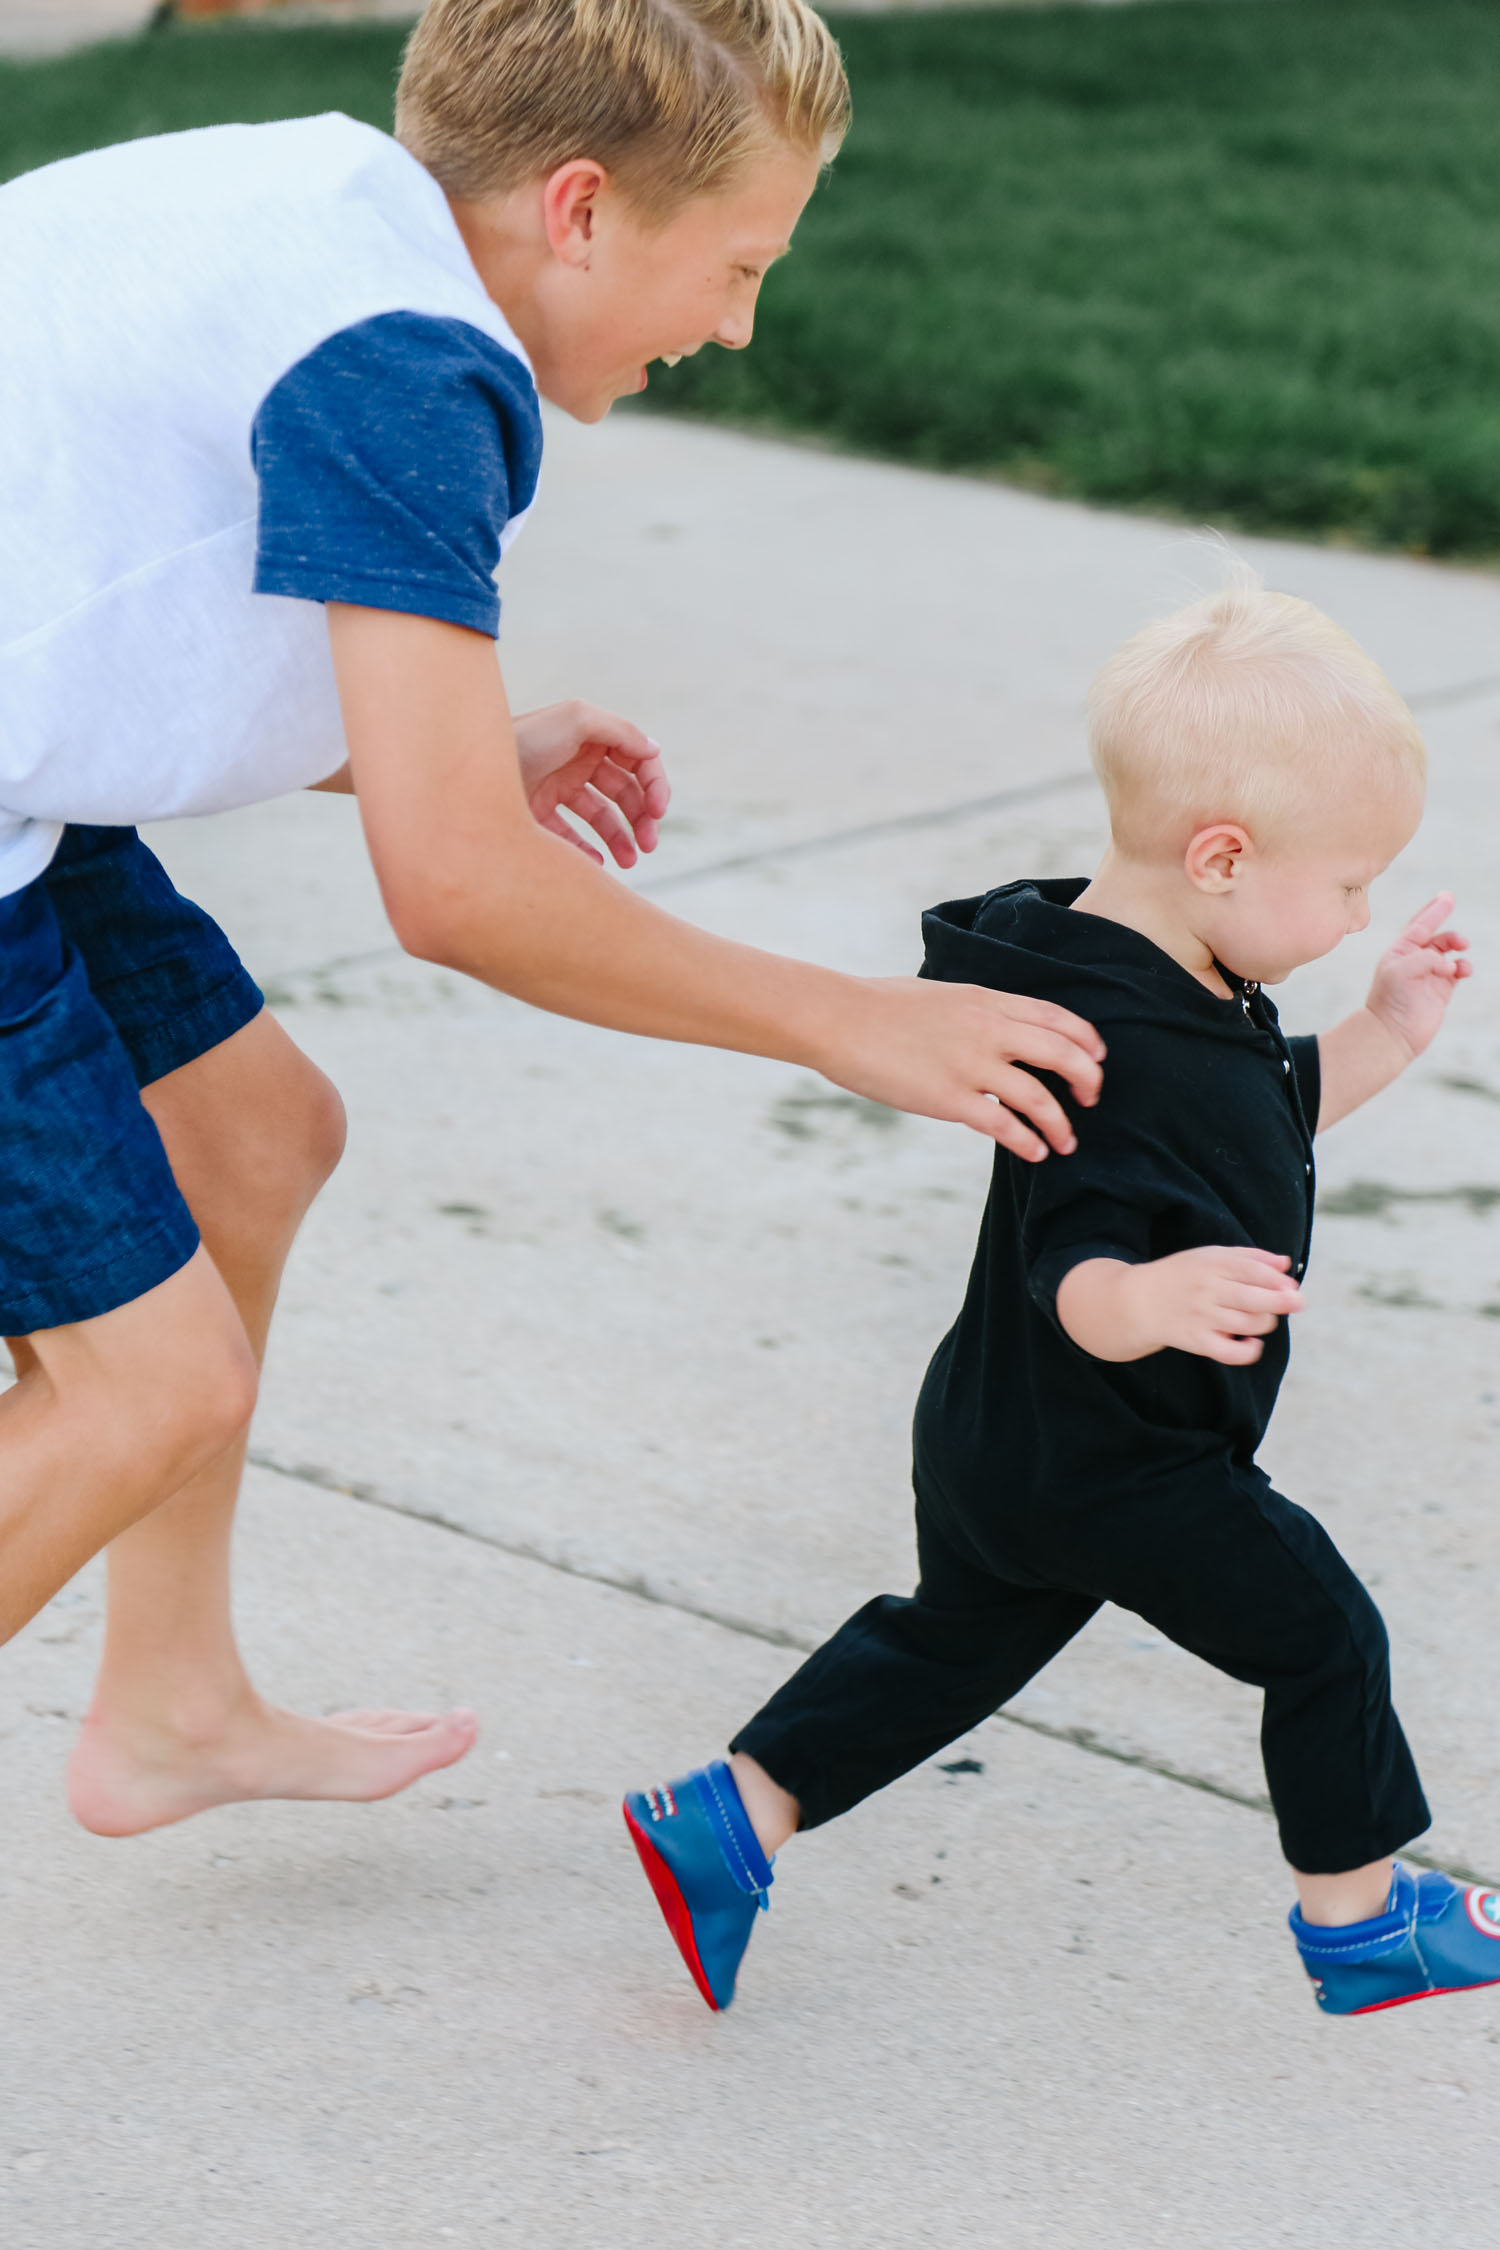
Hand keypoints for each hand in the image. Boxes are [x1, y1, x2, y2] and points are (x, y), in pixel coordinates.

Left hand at [513, 700, 670, 868]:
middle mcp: (575, 762)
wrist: (467, 775)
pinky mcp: (537, 818)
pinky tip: (596, 863)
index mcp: (588, 737)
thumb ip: (621, 731)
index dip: (653, 784)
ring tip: (629, 861)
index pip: (636, 761)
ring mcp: (556, 790)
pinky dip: (588, 853)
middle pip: (623, 793)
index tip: (658, 812)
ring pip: (602, 819)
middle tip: (649, 844)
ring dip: (621, 840)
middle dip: (642, 818)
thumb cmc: (523, 740)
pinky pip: (571, 840)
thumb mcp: (577, 720)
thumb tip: (654, 750)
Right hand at [818, 976, 1105, 1158]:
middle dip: (1089, 1080)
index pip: (1057, 1017)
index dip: (1087, 1039)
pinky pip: (1003, 1124)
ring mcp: (970, 1065)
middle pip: (1064, 1054)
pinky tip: (1034, 1152)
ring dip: (1061, 1123)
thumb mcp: (941, 995)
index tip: (1097, 1057)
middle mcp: (988, 1030)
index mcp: (987, 1001)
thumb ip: (974, 1011)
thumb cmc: (880, 1006)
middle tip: (1092, 1099)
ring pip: (1040, 1096)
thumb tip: (990, 1027)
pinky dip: (1027, 1141)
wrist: (838, 1019)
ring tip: (1066, 1142)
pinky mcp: (948, 1098)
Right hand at [1058, 1247, 1302, 1364]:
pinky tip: (1251, 1342)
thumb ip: (1250, 1257)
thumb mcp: (1210, 1256)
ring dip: (1266, 1322)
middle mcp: (1206, 1290)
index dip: (1278, 1279)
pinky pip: (1231, 1353)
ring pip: (1249, 1324)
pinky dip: (1249, 1351)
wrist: (1137, 1302)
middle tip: (1297, 1303)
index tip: (1292, 1286)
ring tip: (1261, 1318)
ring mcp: (1201, 1317)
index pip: (1252, 1270)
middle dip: (1284, 1302)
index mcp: (1211, 1264)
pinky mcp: (1196, 1342)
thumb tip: (1286, 1265)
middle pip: (1255, 1299)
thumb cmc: (1182, 1275)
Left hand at [1364, 892, 1470, 1062]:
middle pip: (1436, 937)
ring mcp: (1429, 974)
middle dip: (1450, 933)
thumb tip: (1448, 964)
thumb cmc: (1390, 1001)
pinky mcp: (1442, 989)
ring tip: (1460, 955)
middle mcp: (1414, 960)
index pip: (1419, 925)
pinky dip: (1464, 967)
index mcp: (1399, 951)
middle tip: (1461, 941)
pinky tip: (1462, 971)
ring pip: (1449, 952)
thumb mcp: (1400, 971)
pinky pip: (1458, 970)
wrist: (1392, 1034)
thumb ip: (1425, 958)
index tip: (1448, 897)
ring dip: (1457, 949)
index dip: (1434, 910)